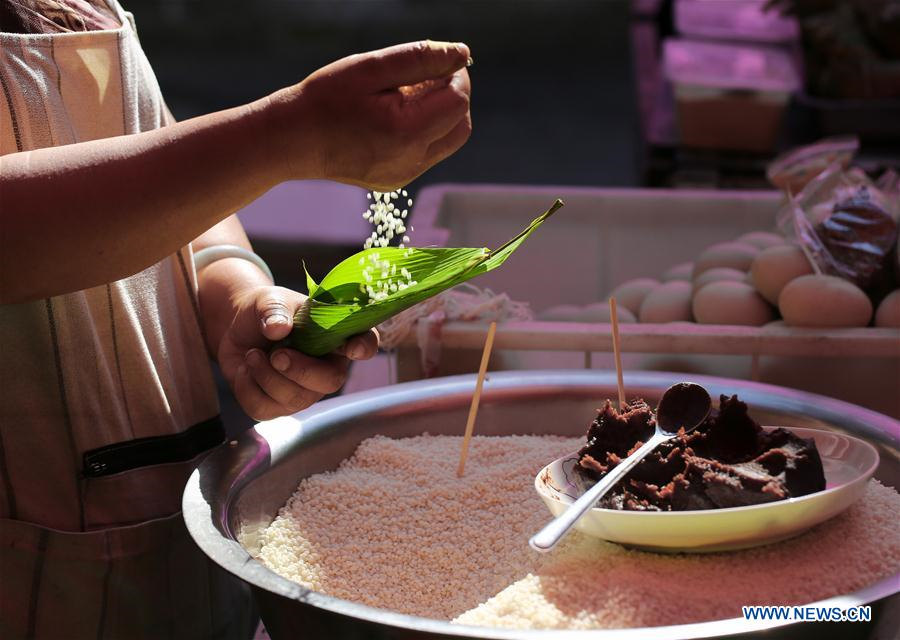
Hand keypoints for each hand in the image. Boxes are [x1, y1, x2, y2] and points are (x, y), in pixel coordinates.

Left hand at [216, 285, 378, 420]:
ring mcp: (305, 391)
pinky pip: (264, 409)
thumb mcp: (268, 300)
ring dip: (265, 376)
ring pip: (294, 399)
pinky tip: (246, 370)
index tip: (353, 349)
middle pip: (330, 381)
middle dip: (300, 370)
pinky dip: (247, 388)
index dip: (364, 347)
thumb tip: (278, 328)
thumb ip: (275, 310)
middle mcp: (327, 368)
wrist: (237, 329)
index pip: (364, 342)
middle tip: (276, 354)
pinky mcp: (277, 406)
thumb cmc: (265, 312)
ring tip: (252, 354)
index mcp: (336, 336)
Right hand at [266, 40, 471, 189]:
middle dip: (451, 96)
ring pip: (447, 141)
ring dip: (438, 114)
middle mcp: (411, 161)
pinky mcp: (397, 181)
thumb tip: (462, 54)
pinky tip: (392, 118)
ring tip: (403, 97)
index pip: (458, 100)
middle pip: (460, 125)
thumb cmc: (326, 98)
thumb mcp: (371, 68)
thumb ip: (420, 58)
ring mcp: (405, 175)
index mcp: (406, 132)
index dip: (455, 76)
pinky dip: (422, 132)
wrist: (292, 140)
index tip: (433, 62)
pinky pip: (427, 154)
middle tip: (420, 78)